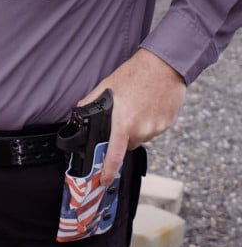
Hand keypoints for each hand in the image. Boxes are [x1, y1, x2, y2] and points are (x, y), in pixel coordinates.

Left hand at [76, 48, 186, 185]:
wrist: (165, 64)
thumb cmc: (134, 74)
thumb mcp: (106, 87)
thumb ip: (90, 103)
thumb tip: (78, 113)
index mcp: (122, 123)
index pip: (114, 156)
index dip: (108, 172)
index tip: (103, 181)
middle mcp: (140, 130)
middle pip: (127, 146)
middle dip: (122, 138)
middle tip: (122, 120)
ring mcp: (156, 128)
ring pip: (140, 138)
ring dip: (136, 129)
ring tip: (136, 108)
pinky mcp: (167, 124)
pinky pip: (153, 130)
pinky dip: (149, 123)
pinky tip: (148, 107)